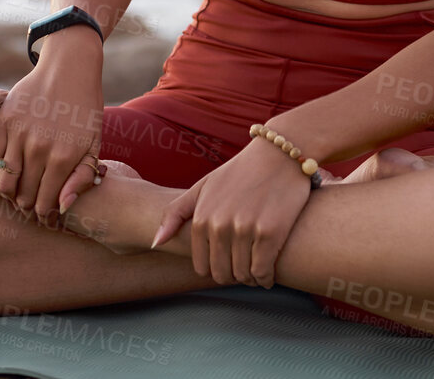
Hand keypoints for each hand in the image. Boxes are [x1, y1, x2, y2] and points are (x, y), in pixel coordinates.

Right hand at [0, 42, 104, 226]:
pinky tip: (8, 173)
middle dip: (28, 207)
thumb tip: (62, 207)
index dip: (44, 215)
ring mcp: (18, 134)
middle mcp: (38, 148)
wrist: (68, 69)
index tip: (45, 216)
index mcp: (63, 157)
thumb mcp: (93, 145)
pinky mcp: (3, 121)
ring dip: (10, 193)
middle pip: (24, 196)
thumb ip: (81, 178)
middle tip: (31, 207)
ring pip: (4, 181)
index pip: (46, 203)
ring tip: (18, 193)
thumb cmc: (85, 110)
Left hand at [150, 134, 312, 287]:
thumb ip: (175, 214)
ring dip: (250, 278)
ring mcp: (245, 230)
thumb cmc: (240, 172)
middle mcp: (220, 225)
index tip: (227, 263)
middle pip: (223, 274)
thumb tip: (155, 244)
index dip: (215, 269)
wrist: (278, 155)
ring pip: (243, 275)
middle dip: (233, 276)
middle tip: (243, 269)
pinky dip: (266, 278)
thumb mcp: (202, 187)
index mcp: (202, 218)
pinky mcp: (271, 233)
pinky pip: (263, 272)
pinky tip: (269, 273)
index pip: (202, 267)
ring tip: (256, 270)